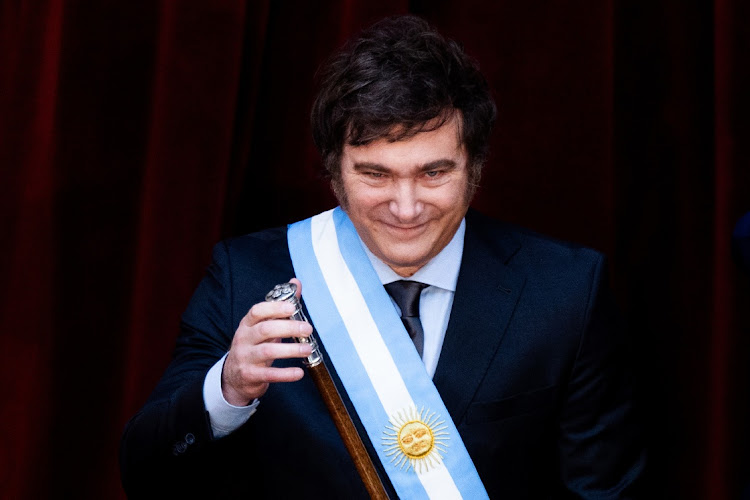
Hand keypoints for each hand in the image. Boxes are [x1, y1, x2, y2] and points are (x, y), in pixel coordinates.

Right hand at [221, 278, 312, 405]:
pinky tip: (299, 373)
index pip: (257, 311)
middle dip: (289, 328)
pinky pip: (269, 374)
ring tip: (308, 348)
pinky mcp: (249, 375)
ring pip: (267, 351)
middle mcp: (244, 338)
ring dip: (291, 350)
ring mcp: (245, 357)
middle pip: (265, 329)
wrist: (234, 376)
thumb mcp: (263, 326)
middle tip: (308, 329)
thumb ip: (281, 306)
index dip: (275, 308)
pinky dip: (285, 374)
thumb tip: (296, 282)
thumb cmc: (254, 346)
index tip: (292, 307)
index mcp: (248, 324)